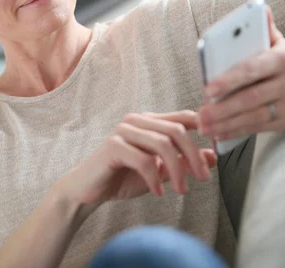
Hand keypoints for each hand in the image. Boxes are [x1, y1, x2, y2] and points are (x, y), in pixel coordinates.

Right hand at [57, 111, 214, 209]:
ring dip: (177, 170)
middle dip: (194, 155)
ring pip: (162, 144)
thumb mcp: (160, 171)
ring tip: (182, 190)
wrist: (89, 190)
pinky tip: (158, 191)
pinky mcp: (113, 146)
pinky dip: (155, 178)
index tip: (218, 146)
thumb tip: (212, 157)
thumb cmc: (123, 177)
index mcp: (149, 121)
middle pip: (176, 130)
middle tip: (204, 178)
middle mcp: (137, 121)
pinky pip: (143, 160)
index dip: (203, 127)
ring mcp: (123, 131)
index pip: (183, 116)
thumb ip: (182, 162)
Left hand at [198, 8, 284, 140]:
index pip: (252, 69)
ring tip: (204, 125)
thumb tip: (259, 8)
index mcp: (282, 59)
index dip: (230, 79)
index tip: (209, 88)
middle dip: (223, 108)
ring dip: (226, 123)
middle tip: (201, 114)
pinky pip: (258, 127)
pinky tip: (218, 133)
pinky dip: (236, 131)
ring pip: (253, 116)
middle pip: (250, 98)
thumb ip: (266, 29)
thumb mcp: (281, 43)